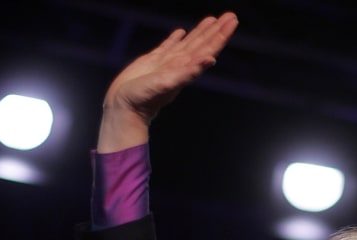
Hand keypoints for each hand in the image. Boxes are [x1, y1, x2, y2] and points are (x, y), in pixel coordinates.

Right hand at [97, 12, 238, 151]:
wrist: (124, 107)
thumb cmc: (145, 99)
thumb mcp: (168, 83)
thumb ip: (189, 72)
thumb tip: (210, 59)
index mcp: (186, 68)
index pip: (208, 48)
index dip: (220, 35)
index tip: (232, 21)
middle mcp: (180, 65)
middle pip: (202, 43)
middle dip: (216, 30)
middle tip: (230, 16)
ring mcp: (166, 63)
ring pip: (188, 43)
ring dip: (201, 32)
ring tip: (212, 20)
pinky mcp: (152, 62)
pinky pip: (168, 47)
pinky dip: (176, 39)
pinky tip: (181, 32)